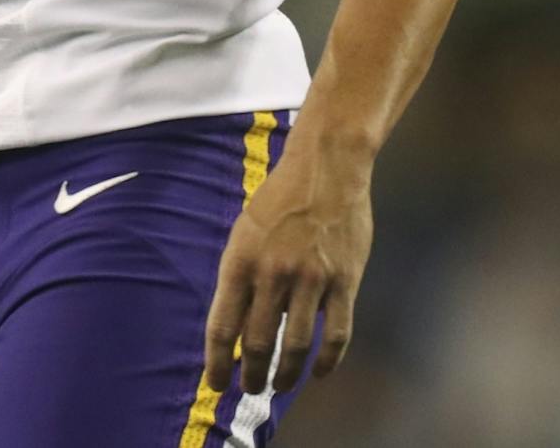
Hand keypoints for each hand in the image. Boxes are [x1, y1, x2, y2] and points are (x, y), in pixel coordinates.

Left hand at [202, 138, 371, 395]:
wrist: (325, 169)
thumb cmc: (280, 199)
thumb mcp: (245, 231)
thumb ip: (241, 274)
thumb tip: (237, 320)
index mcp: (240, 261)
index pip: (222, 325)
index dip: (217, 361)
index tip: (216, 384)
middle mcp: (272, 274)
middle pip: (258, 341)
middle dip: (251, 374)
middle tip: (248, 391)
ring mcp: (310, 280)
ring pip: (296, 345)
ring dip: (285, 374)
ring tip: (278, 388)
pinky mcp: (343, 282)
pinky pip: (336, 334)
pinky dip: (328, 361)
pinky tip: (319, 373)